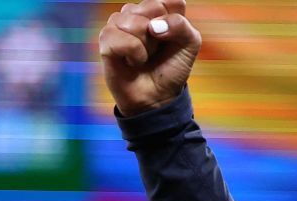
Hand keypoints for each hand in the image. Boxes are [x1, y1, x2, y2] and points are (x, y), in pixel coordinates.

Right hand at [99, 0, 200, 115]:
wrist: (158, 96)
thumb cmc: (171, 68)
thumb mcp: (189, 45)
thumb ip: (181, 26)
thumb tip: (154, 25)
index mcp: (160, 10)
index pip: (171, 0)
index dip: (175, 21)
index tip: (174, 38)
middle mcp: (139, 13)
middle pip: (153, 5)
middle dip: (162, 33)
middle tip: (158, 49)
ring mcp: (120, 23)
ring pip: (135, 21)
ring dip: (147, 45)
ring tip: (145, 56)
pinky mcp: (106, 38)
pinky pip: (121, 38)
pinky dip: (134, 53)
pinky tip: (133, 61)